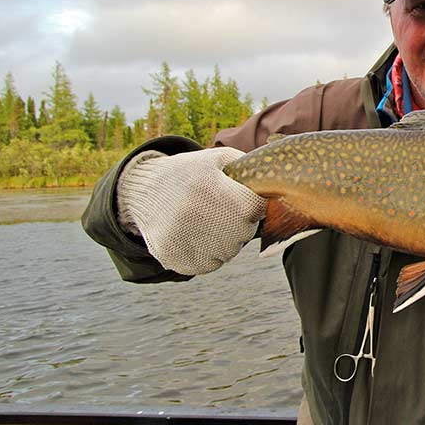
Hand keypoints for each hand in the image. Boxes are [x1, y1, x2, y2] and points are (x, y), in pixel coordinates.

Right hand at [117, 148, 266, 274]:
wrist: (144, 191)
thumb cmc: (192, 173)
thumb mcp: (220, 160)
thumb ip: (251, 168)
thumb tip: (280, 185)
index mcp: (216, 190)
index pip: (256, 209)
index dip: (250, 204)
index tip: (238, 198)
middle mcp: (200, 216)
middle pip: (244, 233)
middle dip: (239, 223)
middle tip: (218, 210)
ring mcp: (186, 240)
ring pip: (228, 252)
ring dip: (225, 241)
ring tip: (205, 221)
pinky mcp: (175, 259)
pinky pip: (208, 265)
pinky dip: (207, 255)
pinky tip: (195, 235)